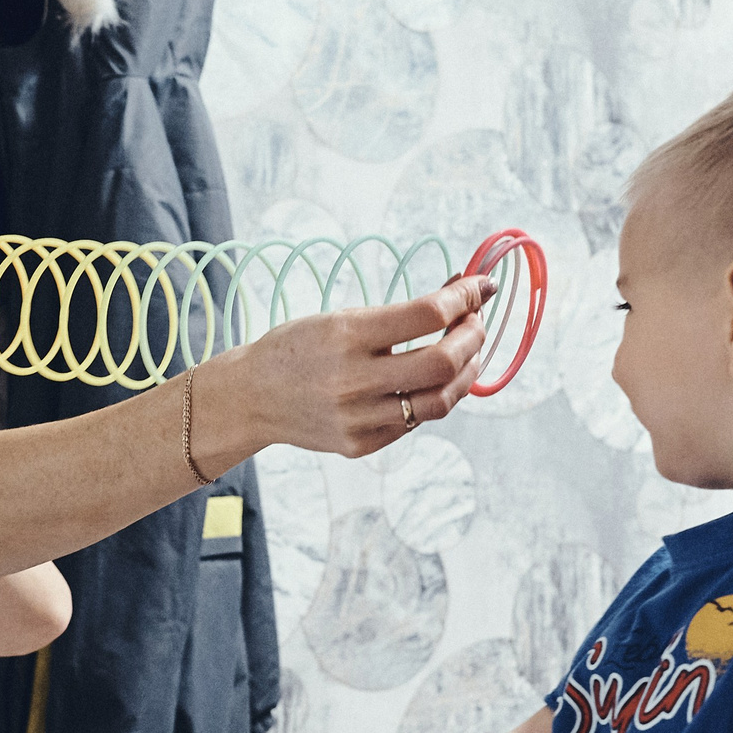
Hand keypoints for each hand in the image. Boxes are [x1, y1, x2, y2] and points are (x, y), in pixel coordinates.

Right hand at [226, 274, 493, 459]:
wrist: (251, 397)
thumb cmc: (298, 349)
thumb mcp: (339, 318)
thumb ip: (399, 313)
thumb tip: (460, 293)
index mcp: (346, 336)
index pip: (427, 314)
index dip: (464, 297)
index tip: (480, 287)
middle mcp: (353, 380)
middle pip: (443, 362)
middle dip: (473, 337)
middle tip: (474, 323)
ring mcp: (358, 418)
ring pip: (440, 401)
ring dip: (465, 374)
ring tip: (466, 356)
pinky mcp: (360, 444)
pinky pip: (416, 423)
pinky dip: (435, 398)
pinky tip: (433, 383)